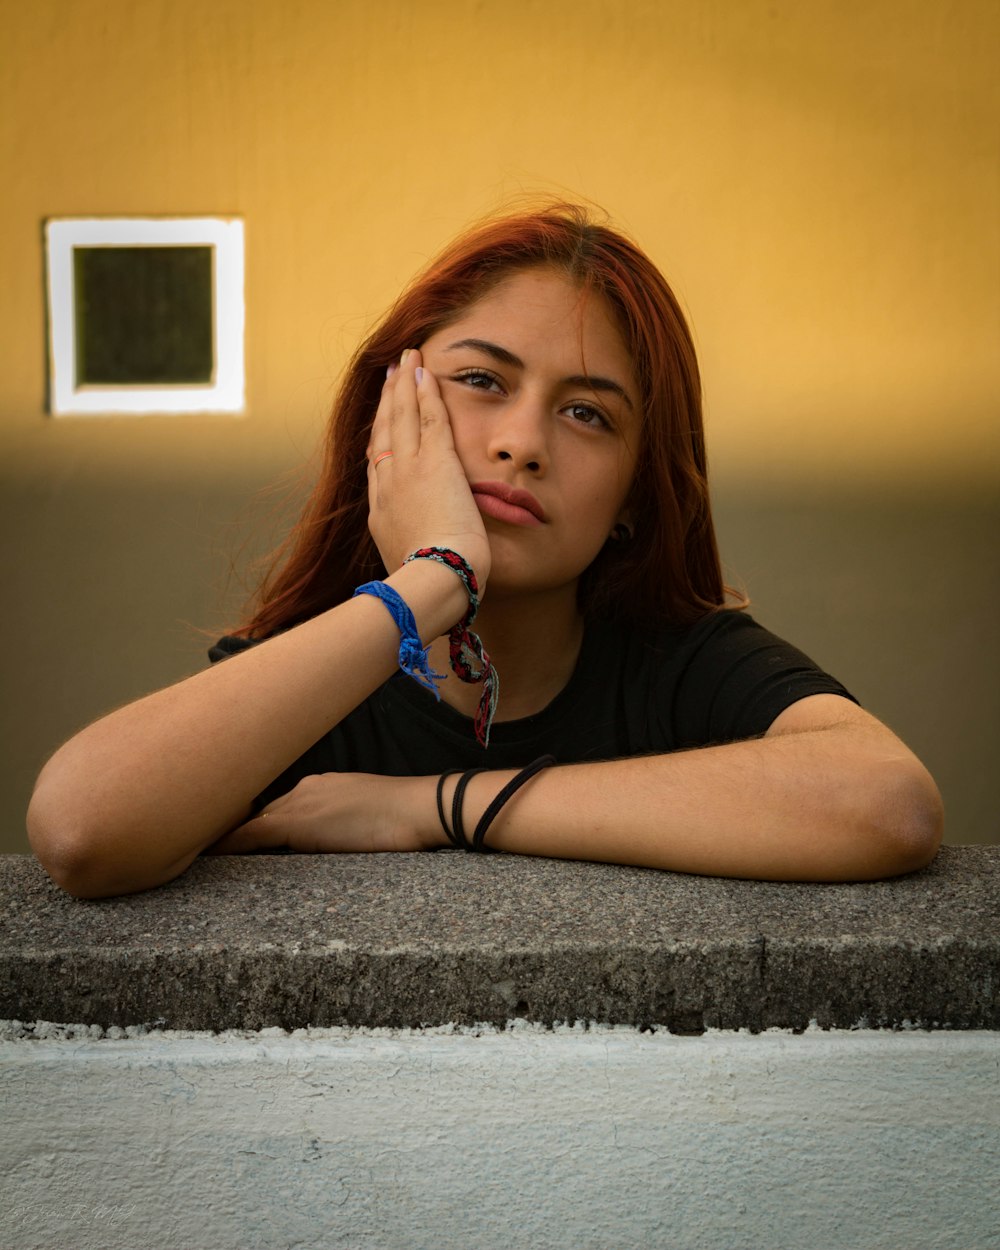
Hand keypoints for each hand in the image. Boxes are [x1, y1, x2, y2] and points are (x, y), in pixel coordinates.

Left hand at [205, 772, 446, 855]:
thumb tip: (330, 839)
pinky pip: (252, 835)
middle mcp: (303, 789)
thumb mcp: (365, 816)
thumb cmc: (405, 817)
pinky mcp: (298, 823)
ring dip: (225, 833)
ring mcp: (299, 803)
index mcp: (319, 786)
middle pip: (257, 810)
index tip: (228, 825)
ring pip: (251, 820)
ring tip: (193, 843)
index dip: (250, 818)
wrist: (419, 808)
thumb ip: (339, 823)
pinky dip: (228, 844)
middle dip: (229, 822)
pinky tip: (206, 854)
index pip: (276, 806)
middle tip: (195, 832)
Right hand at [366, 349, 490, 587]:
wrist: (432, 583)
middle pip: (384, 432)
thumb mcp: (411, 571)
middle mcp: (388, 485)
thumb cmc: (428, 588)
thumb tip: (417, 565)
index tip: (380, 420)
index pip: (378, 466)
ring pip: (402, 417)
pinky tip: (424, 371)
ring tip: (406, 359)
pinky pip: (429, 417)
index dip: (379, 438)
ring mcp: (409, 470)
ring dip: (404, 385)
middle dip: (387, 401)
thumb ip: (412, 557)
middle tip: (389, 374)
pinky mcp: (436, 462)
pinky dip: (425, 391)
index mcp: (381, 514)